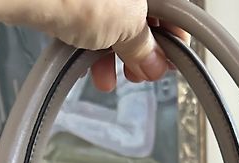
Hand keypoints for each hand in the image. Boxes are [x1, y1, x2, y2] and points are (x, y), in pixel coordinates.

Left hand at [0, 0, 189, 90]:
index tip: (168, 62)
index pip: (170, 8)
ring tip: (106, 79)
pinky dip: (89, 44)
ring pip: (111, 20)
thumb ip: (144, 46)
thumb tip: (154, 62)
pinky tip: (86, 66)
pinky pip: (85, 19)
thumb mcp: (127, 25)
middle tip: (136, 75)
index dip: (172, 37)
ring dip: (112, 55)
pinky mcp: (66, 0)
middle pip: (140, 15)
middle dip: (138, 50)